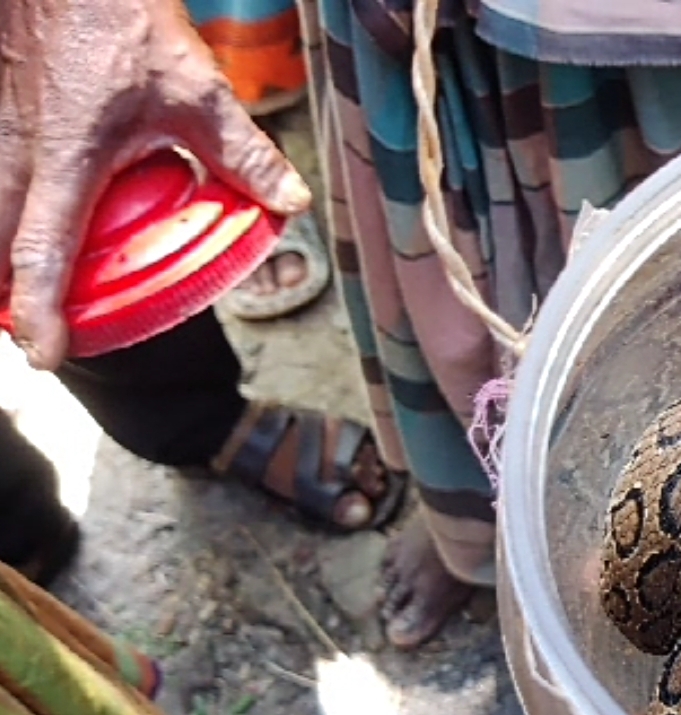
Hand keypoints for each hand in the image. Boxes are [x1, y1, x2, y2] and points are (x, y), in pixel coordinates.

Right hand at [0, 0, 310, 369]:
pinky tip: (24, 227)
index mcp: (66, 159)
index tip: (46, 355)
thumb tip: (292, 203)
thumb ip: (246, 154)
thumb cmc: (122, 21)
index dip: (41, 312)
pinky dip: (5, 215)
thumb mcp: (199, 93)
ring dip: (3, 257)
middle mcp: (18, 152)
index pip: (43, 253)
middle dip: (8, 297)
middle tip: (33, 333)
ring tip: (24, 294)